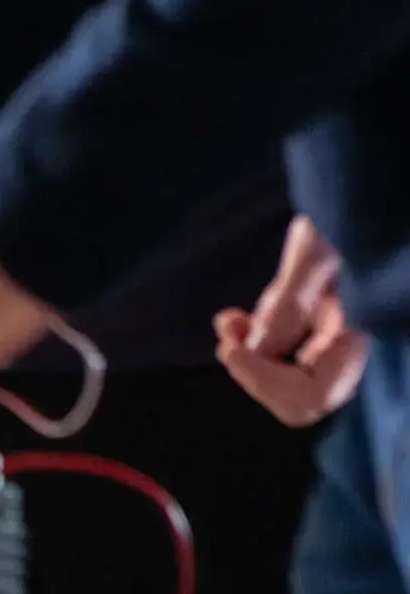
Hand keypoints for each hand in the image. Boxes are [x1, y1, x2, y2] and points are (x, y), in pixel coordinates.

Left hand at [214, 216, 362, 424]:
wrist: (368, 194)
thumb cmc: (352, 211)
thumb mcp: (319, 248)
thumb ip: (291, 301)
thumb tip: (257, 350)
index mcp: (365, 331)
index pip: (313, 395)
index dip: (265, 383)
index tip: (230, 350)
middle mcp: (354, 343)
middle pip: (300, 399)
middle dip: (256, 374)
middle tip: (227, 338)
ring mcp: (336, 338)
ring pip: (286, 377)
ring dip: (250, 357)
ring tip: (230, 321)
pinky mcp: (319, 326)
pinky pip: (284, 354)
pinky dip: (255, 342)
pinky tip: (236, 319)